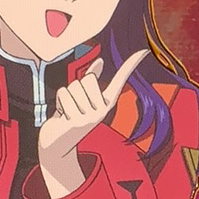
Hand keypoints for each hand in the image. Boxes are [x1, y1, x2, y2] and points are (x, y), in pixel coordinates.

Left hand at [37, 49, 148, 198]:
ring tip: (66, 112)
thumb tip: (100, 61)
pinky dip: (58, 101)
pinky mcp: (76, 122)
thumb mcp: (80, 99)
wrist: (56, 147)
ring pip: (73, 86)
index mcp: (105, 104)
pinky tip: (61, 117)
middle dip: (74, 87)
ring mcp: (90, 118)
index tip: (142, 51)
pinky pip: (63, 94)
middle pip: (86, 80)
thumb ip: (89, 81)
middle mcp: (102, 111)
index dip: (130, 66)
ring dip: (65, 96)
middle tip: (73, 106)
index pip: (119, 81)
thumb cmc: (68, 118)